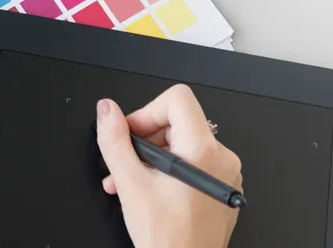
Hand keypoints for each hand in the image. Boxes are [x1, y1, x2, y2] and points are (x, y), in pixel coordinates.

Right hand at [94, 85, 242, 247]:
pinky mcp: (222, 189)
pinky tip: (150, 189)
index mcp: (203, 151)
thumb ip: (114, 140)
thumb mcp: (130, 183)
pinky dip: (169, 170)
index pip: (177, 99)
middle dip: (146, 137)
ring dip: (152, 156)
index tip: (132, 132)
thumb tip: (107, 110)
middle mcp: (222, 159)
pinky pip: (194, 163)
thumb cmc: (167, 238)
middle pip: (179, 121)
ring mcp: (226, 175)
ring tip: (131, 180)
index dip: (147, 111)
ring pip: (183, 144)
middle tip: (127, 159)